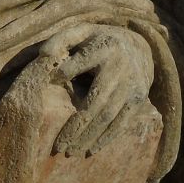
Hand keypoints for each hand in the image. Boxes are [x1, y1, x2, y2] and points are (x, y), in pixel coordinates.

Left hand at [41, 23, 154, 156]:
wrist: (140, 46)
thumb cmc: (100, 41)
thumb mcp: (82, 32)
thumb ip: (62, 39)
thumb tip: (44, 54)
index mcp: (104, 48)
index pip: (83, 61)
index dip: (65, 72)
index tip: (47, 83)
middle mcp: (120, 68)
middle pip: (96, 101)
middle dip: (77, 125)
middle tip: (59, 145)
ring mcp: (132, 86)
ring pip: (109, 116)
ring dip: (90, 136)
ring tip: (71, 151)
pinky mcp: (139, 99)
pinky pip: (123, 122)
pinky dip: (107, 138)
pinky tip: (92, 149)